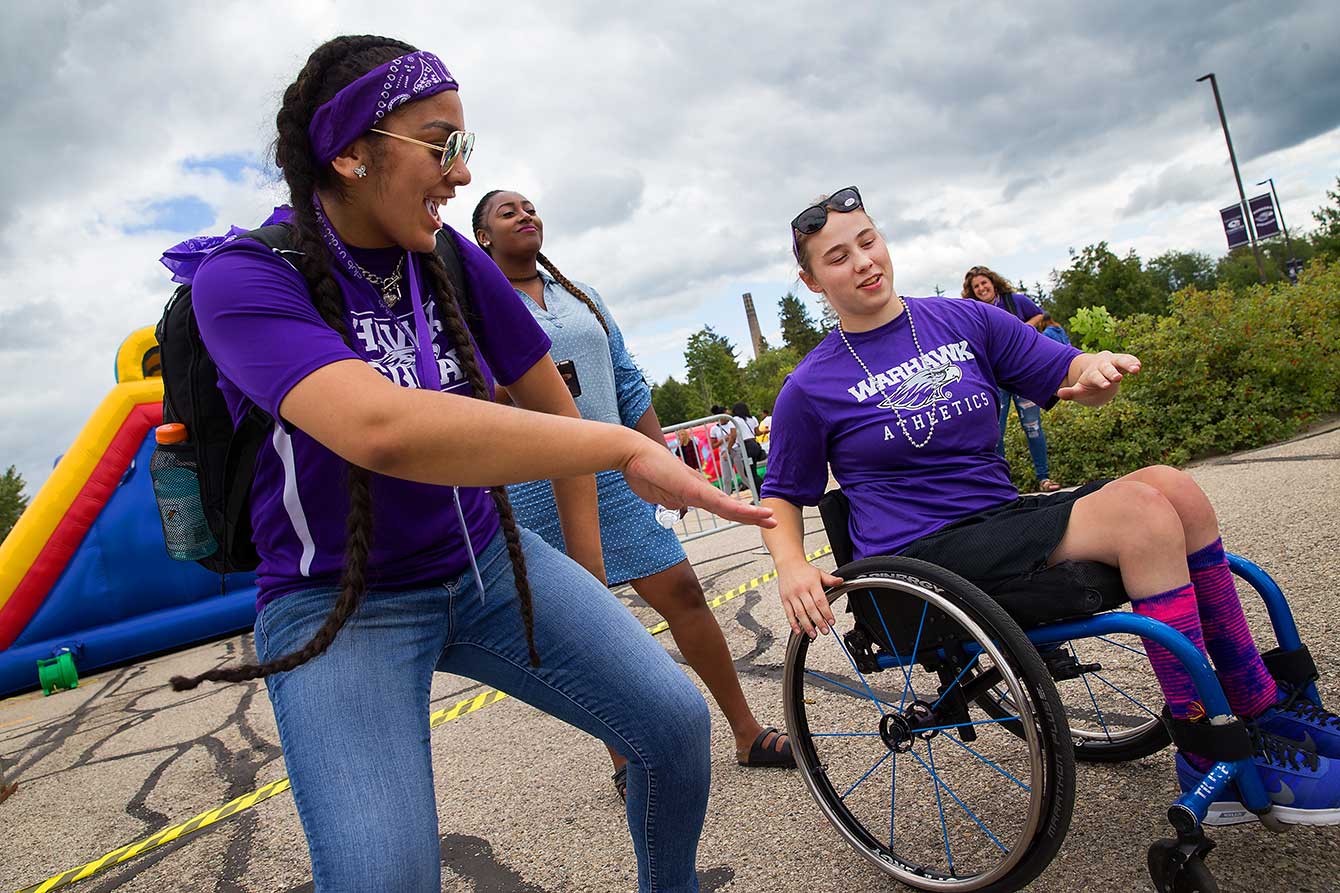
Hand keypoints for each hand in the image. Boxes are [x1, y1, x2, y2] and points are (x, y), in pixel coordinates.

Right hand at [621, 437, 775, 527]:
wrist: (632, 453)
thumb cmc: (643, 471)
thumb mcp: (659, 495)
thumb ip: (673, 501)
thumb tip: (680, 507)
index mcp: (694, 492)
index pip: (721, 507)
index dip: (739, 514)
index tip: (754, 520)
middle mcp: (699, 489)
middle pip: (730, 507)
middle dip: (752, 515)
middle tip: (772, 520)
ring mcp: (696, 488)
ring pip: (728, 506)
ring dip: (750, 513)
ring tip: (769, 517)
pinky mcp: (691, 487)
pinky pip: (715, 502)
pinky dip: (734, 509)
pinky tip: (748, 513)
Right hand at [778, 562, 842, 638]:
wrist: (788, 563)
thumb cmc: (804, 570)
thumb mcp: (819, 573)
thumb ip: (830, 579)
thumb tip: (841, 581)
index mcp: (812, 584)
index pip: (820, 601)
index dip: (826, 612)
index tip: (831, 621)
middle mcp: (801, 590)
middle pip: (811, 609)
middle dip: (819, 622)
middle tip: (825, 631)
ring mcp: (792, 595)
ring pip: (800, 613)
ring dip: (807, 625)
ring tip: (813, 634)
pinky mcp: (784, 599)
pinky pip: (789, 613)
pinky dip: (793, 623)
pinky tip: (798, 630)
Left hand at [1057, 351, 1140, 405]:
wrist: (1097, 369)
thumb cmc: (1089, 382)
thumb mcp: (1080, 389)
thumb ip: (1071, 392)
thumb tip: (1059, 394)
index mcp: (1093, 373)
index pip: (1096, 377)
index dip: (1100, 381)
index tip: (1105, 385)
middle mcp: (1103, 365)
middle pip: (1107, 368)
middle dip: (1111, 373)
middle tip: (1117, 378)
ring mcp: (1114, 362)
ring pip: (1120, 360)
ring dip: (1128, 364)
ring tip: (1136, 369)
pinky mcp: (1123, 361)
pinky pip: (1129, 359)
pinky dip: (1134, 361)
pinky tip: (1140, 365)